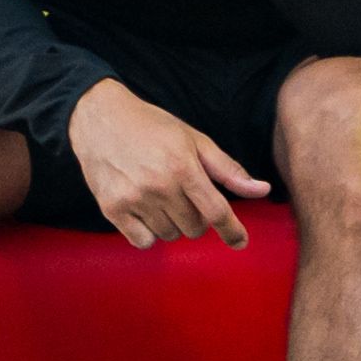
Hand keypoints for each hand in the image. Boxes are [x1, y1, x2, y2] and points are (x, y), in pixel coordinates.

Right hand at [67, 82, 273, 250]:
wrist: (99, 118)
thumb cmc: (151, 127)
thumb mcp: (194, 140)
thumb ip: (227, 169)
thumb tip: (262, 191)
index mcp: (183, 167)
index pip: (217, 212)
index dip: (232, 231)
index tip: (239, 242)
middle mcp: (159, 186)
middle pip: (194, 228)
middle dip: (196, 217)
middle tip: (183, 196)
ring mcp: (133, 199)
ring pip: (169, 235)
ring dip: (171, 223)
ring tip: (158, 197)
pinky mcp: (112, 208)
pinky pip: (143, 241)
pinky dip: (148, 232)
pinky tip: (142, 210)